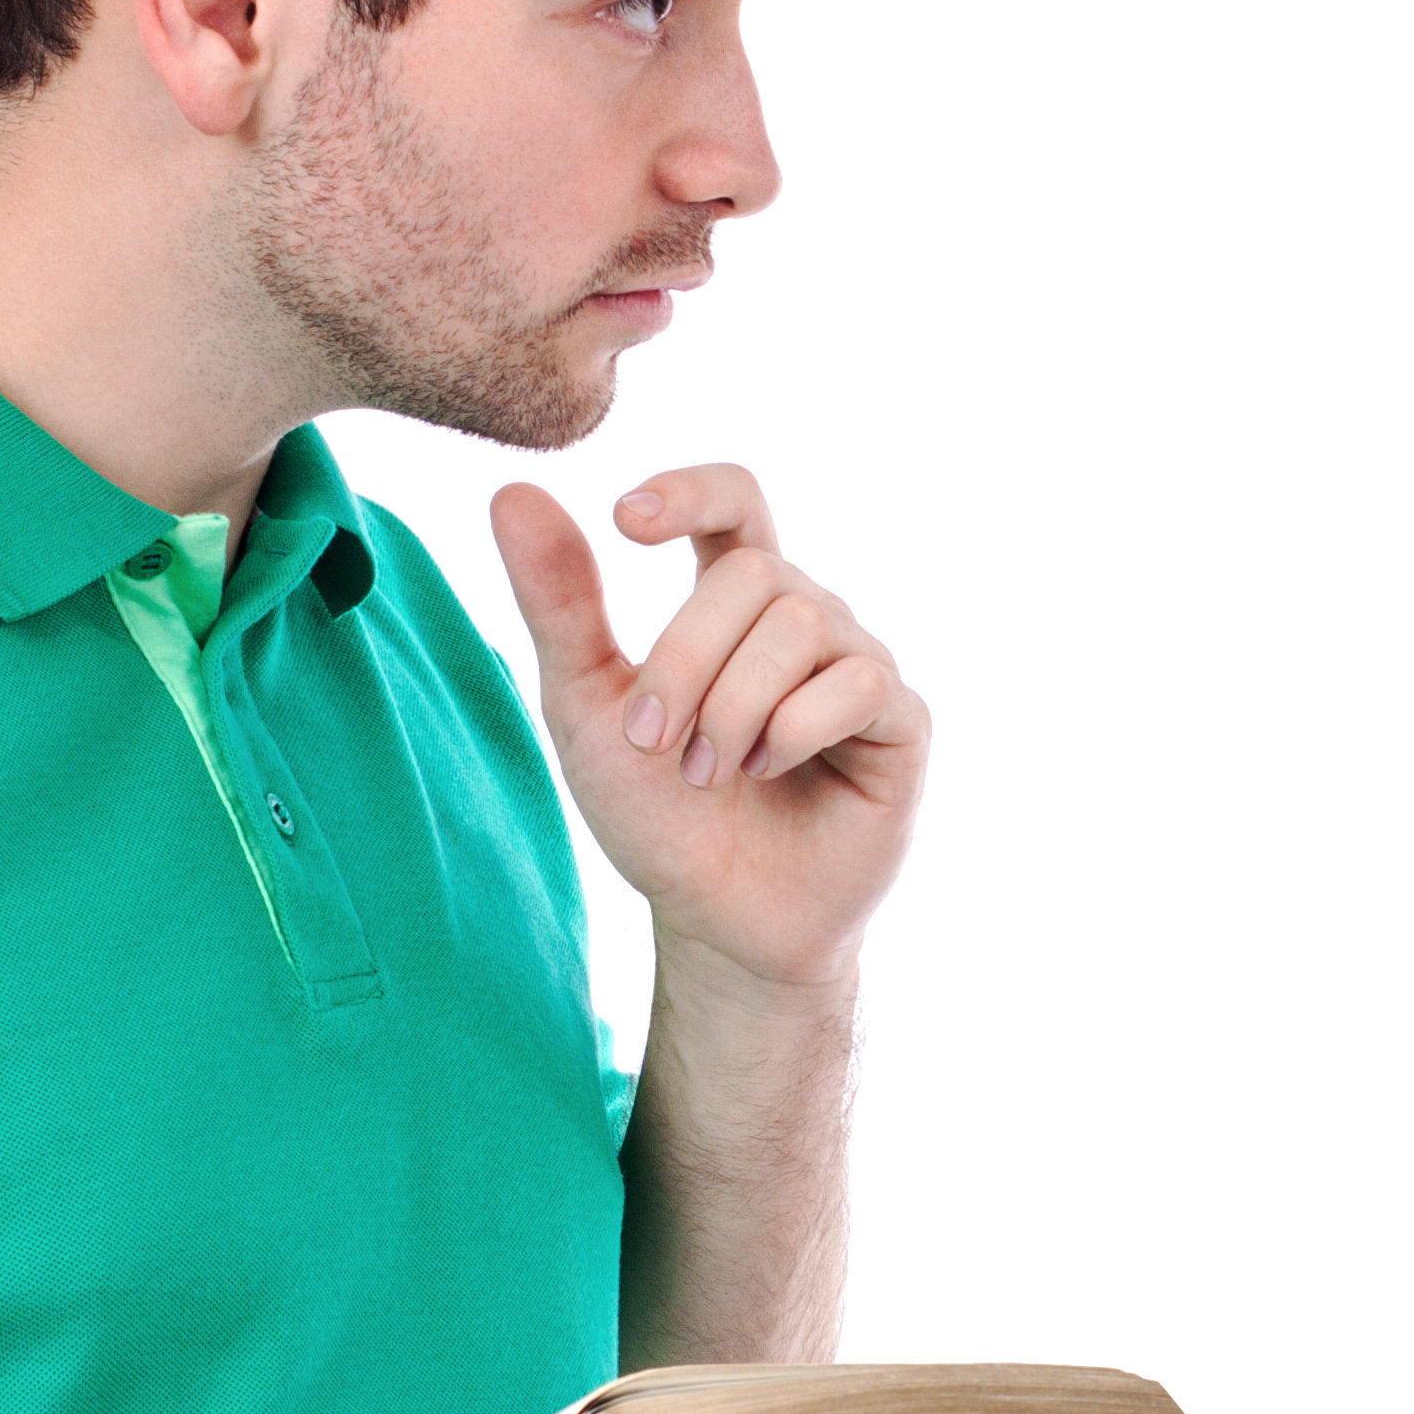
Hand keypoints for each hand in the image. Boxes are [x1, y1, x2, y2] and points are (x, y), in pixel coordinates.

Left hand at [492, 468, 928, 989]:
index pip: (735, 502)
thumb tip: (510, 491)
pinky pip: (856, 683)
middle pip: (754, 572)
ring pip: (802, 622)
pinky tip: (770, 771)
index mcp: (734, 606)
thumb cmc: (659, 816)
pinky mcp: (902, 723)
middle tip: (652, 742)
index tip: (626, 522)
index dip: (691, 492)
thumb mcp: (585, 707)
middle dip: (685, 657)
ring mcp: (860, 667)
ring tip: (707, 773)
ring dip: (732, 705)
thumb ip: (559, 604)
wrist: (718, 922)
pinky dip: (792, 730)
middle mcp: (806, 622)